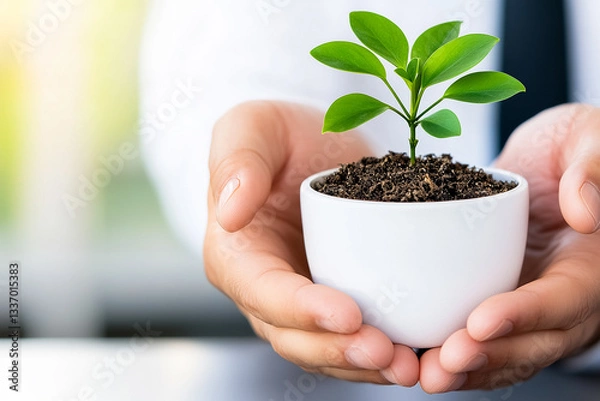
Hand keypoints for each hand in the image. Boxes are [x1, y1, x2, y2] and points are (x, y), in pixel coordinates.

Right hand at [204, 101, 419, 385]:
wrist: (311, 146)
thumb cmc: (276, 136)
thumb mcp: (251, 128)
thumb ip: (236, 161)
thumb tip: (230, 213)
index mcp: (238, 255)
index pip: (264, 292)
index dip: (302, 310)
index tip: (348, 313)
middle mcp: (266, 290)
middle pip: (295, 336)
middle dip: (339, 350)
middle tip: (386, 352)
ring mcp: (303, 300)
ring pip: (326, 349)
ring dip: (365, 365)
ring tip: (410, 365)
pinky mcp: (338, 299)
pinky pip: (354, 337)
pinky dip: (382, 353)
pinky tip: (420, 355)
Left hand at [419, 104, 599, 392]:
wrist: (542, 163)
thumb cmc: (570, 146)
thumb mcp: (586, 137)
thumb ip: (591, 166)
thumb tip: (584, 211)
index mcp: (592, 264)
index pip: (565, 300)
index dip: (525, 315)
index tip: (480, 321)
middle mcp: (565, 296)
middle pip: (535, 342)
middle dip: (489, 357)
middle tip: (443, 363)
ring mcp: (531, 303)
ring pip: (506, 350)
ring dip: (466, 368)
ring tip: (425, 375)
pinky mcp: (499, 300)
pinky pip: (481, 338)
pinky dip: (453, 352)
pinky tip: (417, 360)